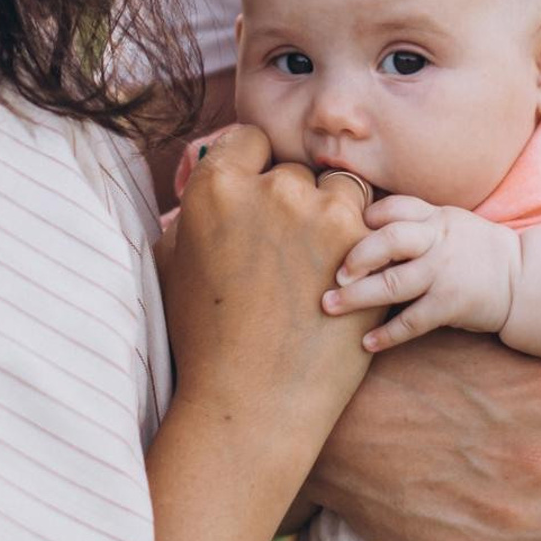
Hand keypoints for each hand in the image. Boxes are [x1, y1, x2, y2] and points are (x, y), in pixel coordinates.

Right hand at [160, 126, 376, 447]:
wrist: (254, 401)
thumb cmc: (204, 337)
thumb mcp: (171, 262)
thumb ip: (189, 209)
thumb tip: (205, 172)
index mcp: (216, 187)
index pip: (248, 139)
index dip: (253, 169)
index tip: (257, 202)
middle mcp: (271, 188)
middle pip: (293, 170)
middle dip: (290, 202)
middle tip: (281, 255)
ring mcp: (321, 212)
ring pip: (337, 189)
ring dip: (331, 216)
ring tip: (313, 268)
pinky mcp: (362, 241)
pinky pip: (368, 219)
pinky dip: (360, 242)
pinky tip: (341, 277)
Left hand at [323, 196, 521, 350]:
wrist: (522, 278)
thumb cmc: (475, 250)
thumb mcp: (450, 223)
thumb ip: (415, 222)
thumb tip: (363, 226)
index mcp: (436, 218)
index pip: (395, 208)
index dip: (366, 218)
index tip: (342, 232)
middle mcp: (438, 241)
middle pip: (390, 240)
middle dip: (357, 256)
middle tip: (334, 274)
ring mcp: (444, 273)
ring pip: (394, 284)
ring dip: (357, 297)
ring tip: (330, 307)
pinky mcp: (450, 304)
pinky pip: (413, 321)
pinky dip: (387, 334)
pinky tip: (366, 343)